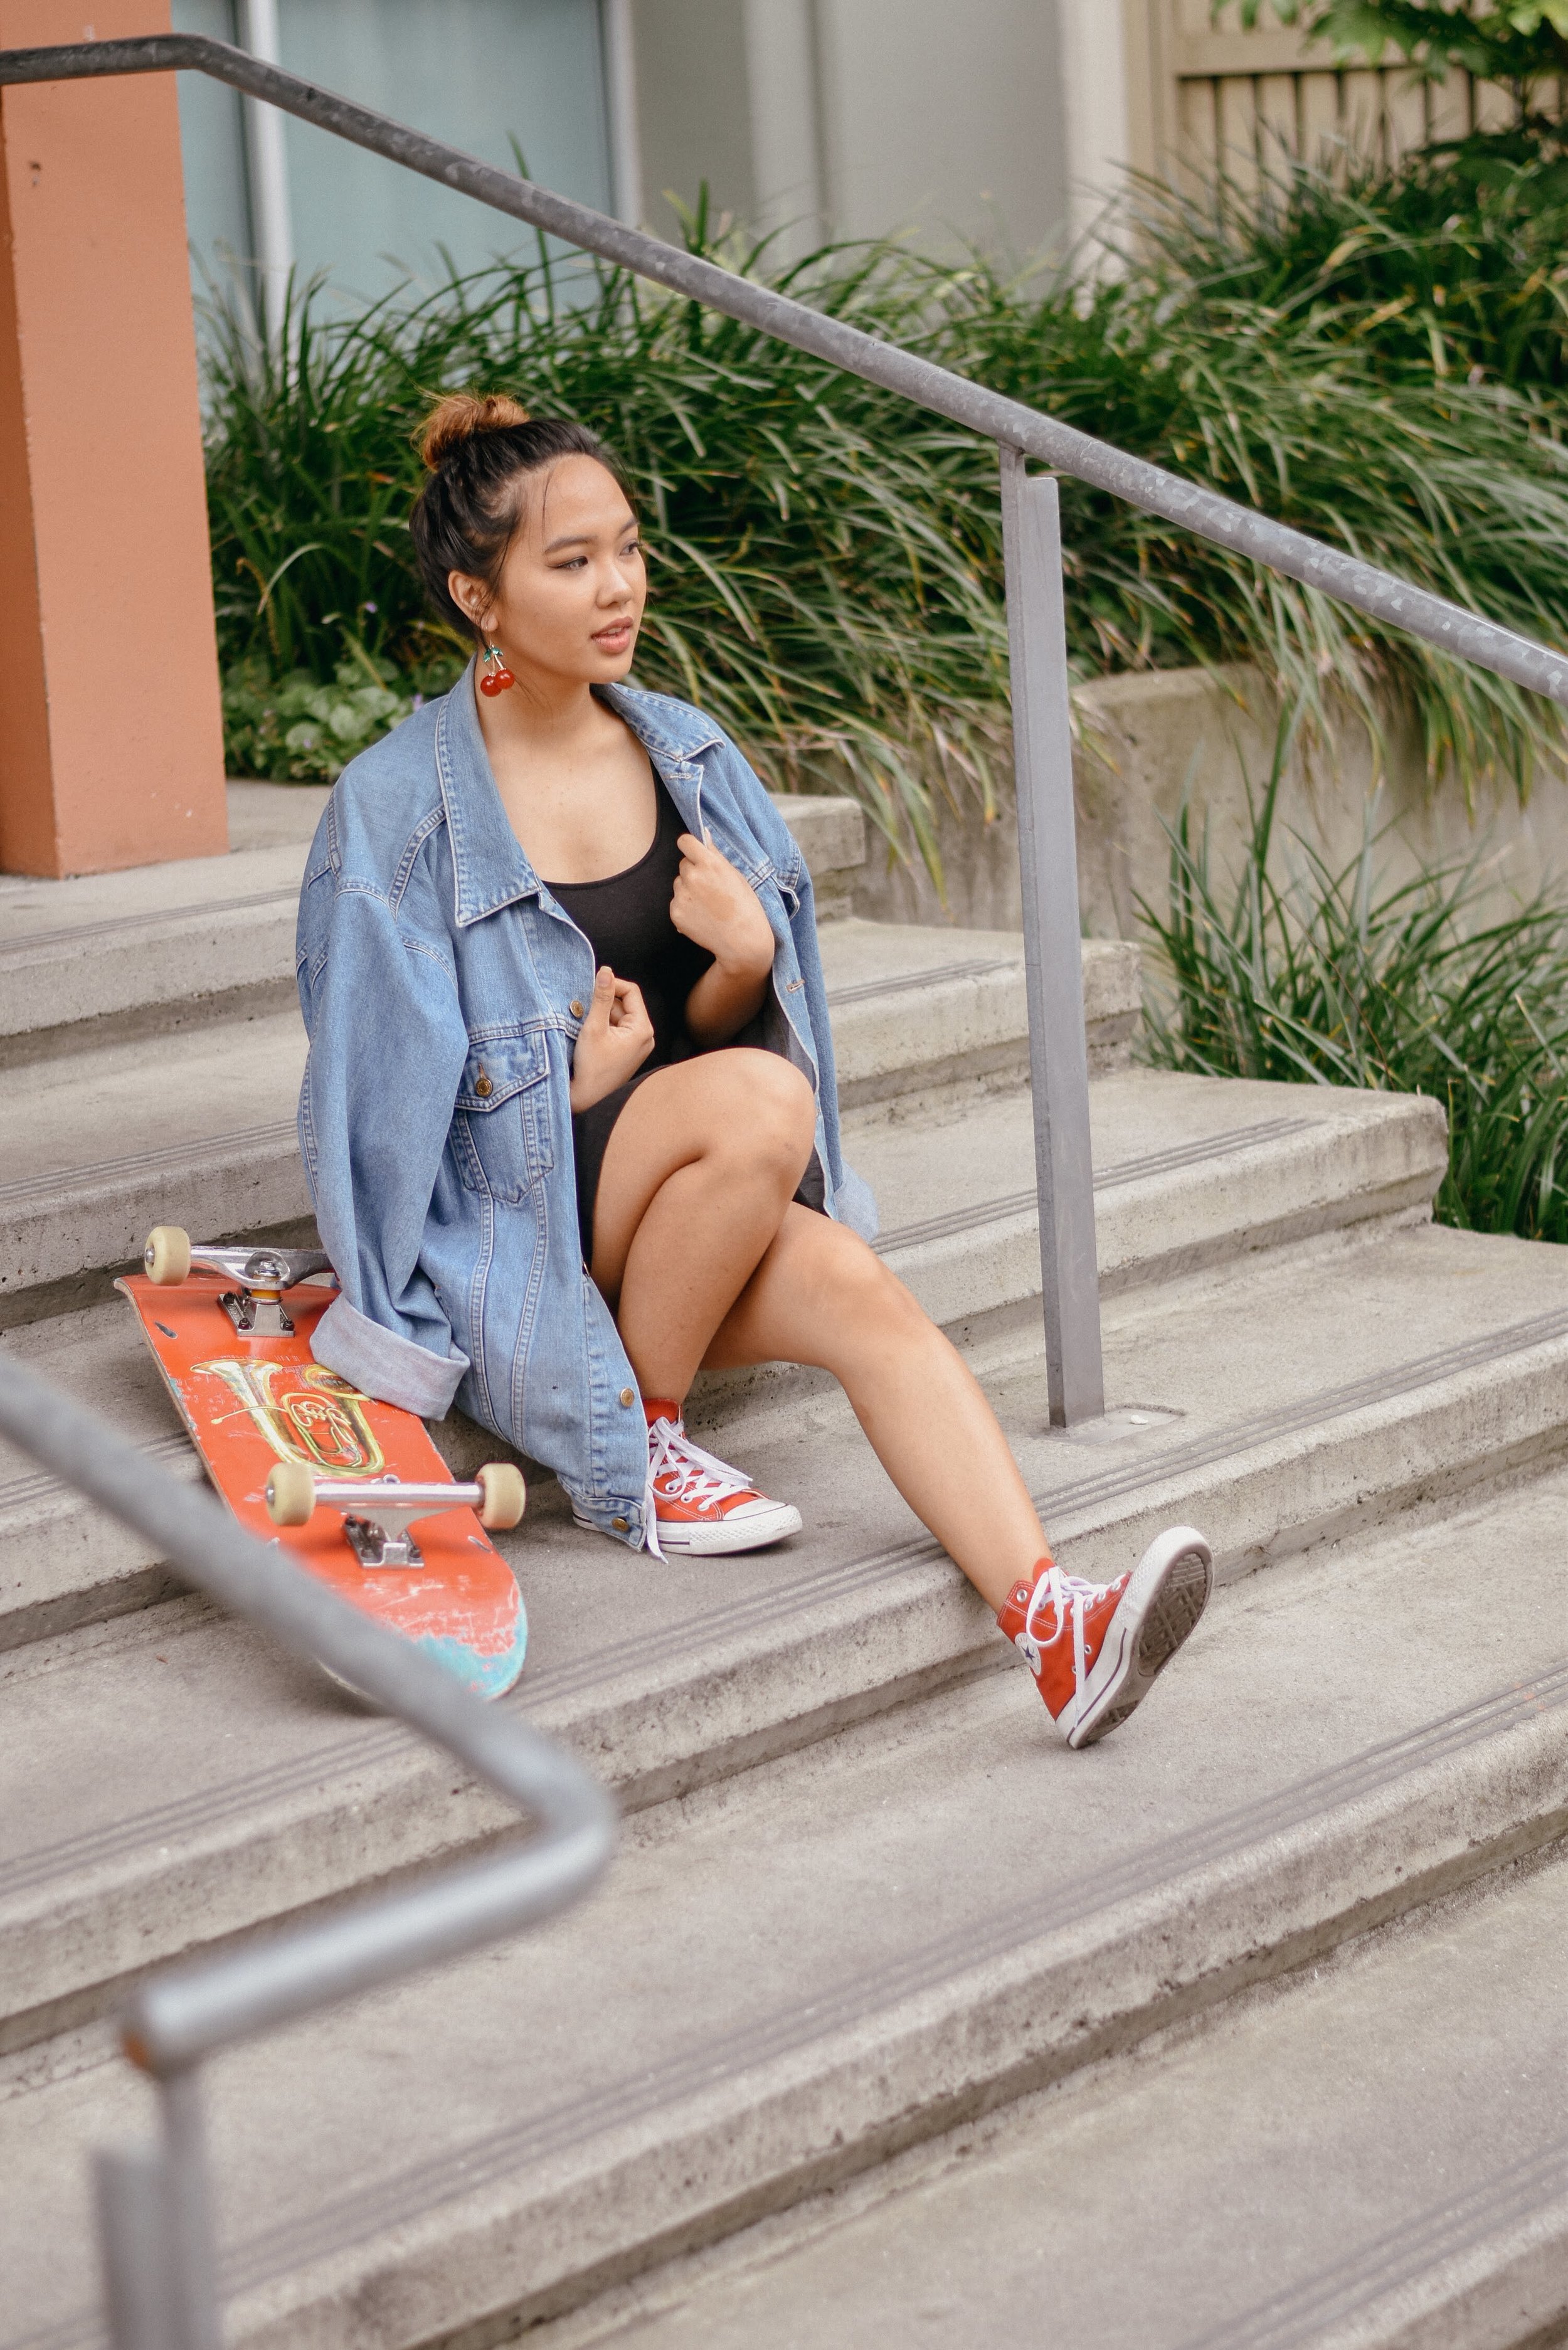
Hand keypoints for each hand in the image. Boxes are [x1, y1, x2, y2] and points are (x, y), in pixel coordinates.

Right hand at [569, 965, 654, 1111]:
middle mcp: (644, 1036)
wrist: (588, 1100)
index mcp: (643, 1029)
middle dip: (603, 1003)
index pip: (631, 991)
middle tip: (584, 1010)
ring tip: (585, 1026)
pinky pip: (615, 1030)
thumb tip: (605, 971)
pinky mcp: (626, 1052)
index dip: (612, 984)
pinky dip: (601, 1027)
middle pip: (624, 1004)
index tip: (591, 986)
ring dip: (600, 1015)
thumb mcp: (594, 1027)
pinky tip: (589, 1036)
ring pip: (617, 1016)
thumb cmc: (592, 1068)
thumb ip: (601, 997)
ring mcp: (636, 1045)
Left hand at [670, 834, 775, 982]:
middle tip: (711, 888)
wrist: (742, 942)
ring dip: (688, 889)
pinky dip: (685, 907)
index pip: (685, 841)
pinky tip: (702, 916)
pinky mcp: (675, 912)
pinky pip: (676, 901)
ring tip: (708, 905)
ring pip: (679, 883)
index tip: (695, 853)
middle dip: (694, 871)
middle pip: (683, 864)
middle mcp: (692, 877)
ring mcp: (681, 896)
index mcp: (709, 864)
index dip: (690, 846)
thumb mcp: (735, 875)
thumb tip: (703, 834)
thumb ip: (715, 855)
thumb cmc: (745, 907)